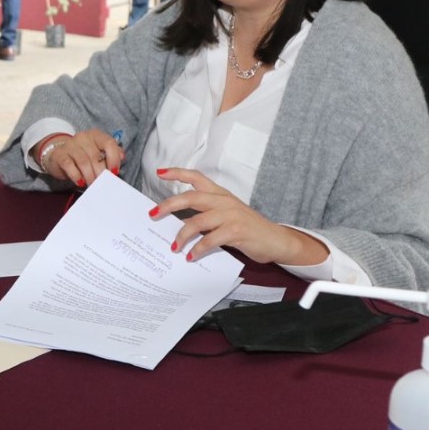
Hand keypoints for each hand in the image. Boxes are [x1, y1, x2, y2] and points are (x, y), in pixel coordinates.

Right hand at [38, 128, 123, 186]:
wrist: (59, 155)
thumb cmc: (83, 155)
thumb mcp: (98, 152)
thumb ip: (112, 154)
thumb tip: (122, 156)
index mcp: (96, 135)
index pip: (109, 143)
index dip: (114, 159)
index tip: (114, 172)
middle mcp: (83, 137)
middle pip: (96, 156)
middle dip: (101, 173)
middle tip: (102, 184)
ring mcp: (70, 145)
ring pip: (84, 162)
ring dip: (90, 177)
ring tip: (92, 185)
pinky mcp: (60, 155)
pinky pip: (69, 166)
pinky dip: (77, 176)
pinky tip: (81, 182)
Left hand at [150, 167, 328, 264]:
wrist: (276, 240)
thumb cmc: (248, 228)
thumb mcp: (226, 215)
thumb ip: (206, 215)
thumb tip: (178, 223)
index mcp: (221, 194)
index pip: (197, 177)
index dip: (178, 173)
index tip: (160, 172)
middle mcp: (224, 201)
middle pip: (191, 197)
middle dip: (168, 205)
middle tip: (152, 214)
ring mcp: (231, 215)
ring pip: (197, 221)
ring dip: (181, 235)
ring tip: (173, 247)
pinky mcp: (237, 232)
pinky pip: (210, 240)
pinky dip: (198, 249)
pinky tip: (190, 257)